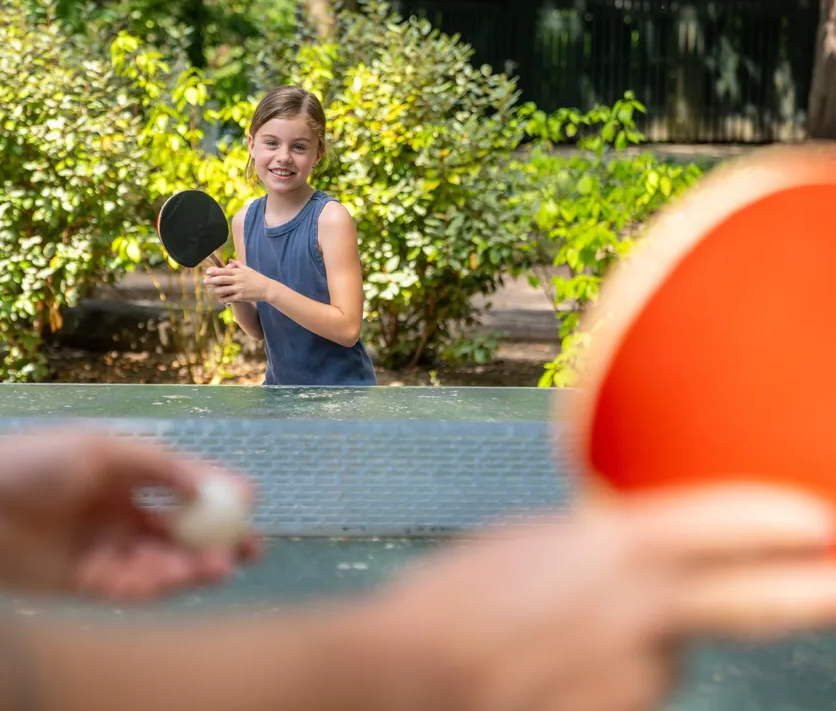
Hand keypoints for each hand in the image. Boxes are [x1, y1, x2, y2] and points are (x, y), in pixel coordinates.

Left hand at [0, 428, 261, 601]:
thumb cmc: (35, 462)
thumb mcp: (105, 452)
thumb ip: (161, 469)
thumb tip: (215, 483)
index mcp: (124, 476)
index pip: (180, 488)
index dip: (216, 496)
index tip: (250, 502)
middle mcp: (119, 514)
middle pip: (178, 532)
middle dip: (215, 540)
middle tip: (250, 548)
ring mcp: (104, 550)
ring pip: (161, 563)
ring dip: (194, 565)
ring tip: (224, 565)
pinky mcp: (86, 583)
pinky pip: (133, 587)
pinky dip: (162, 584)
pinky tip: (184, 577)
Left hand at [204, 260, 273, 303]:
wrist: (267, 288)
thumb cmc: (258, 278)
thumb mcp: (248, 269)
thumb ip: (238, 265)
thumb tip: (230, 260)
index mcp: (239, 272)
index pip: (224, 270)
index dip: (214, 271)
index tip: (207, 272)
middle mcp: (238, 280)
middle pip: (222, 279)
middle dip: (211, 280)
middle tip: (204, 281)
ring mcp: (239, 288)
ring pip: (224, 289)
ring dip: (215, 290)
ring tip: (210, 290)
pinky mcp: (241, 297)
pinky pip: (230, 298)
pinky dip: (224, 298)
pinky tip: (219, 299)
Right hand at [369, 485, 835, 710]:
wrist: (411, 679)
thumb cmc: (454, 602)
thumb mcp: (530, 546)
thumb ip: (596, 547)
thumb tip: (634, 554)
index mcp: (611, 548)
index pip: (722, 524)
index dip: (779, 520)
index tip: (819, 519)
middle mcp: (638, 609)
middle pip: (751, 602)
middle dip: (808, 592)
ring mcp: (634, 672)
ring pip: (669, 651)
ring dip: (642, 641)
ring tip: (560, 636)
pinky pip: (636, 686)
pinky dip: (612, 675)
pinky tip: (556, 668)